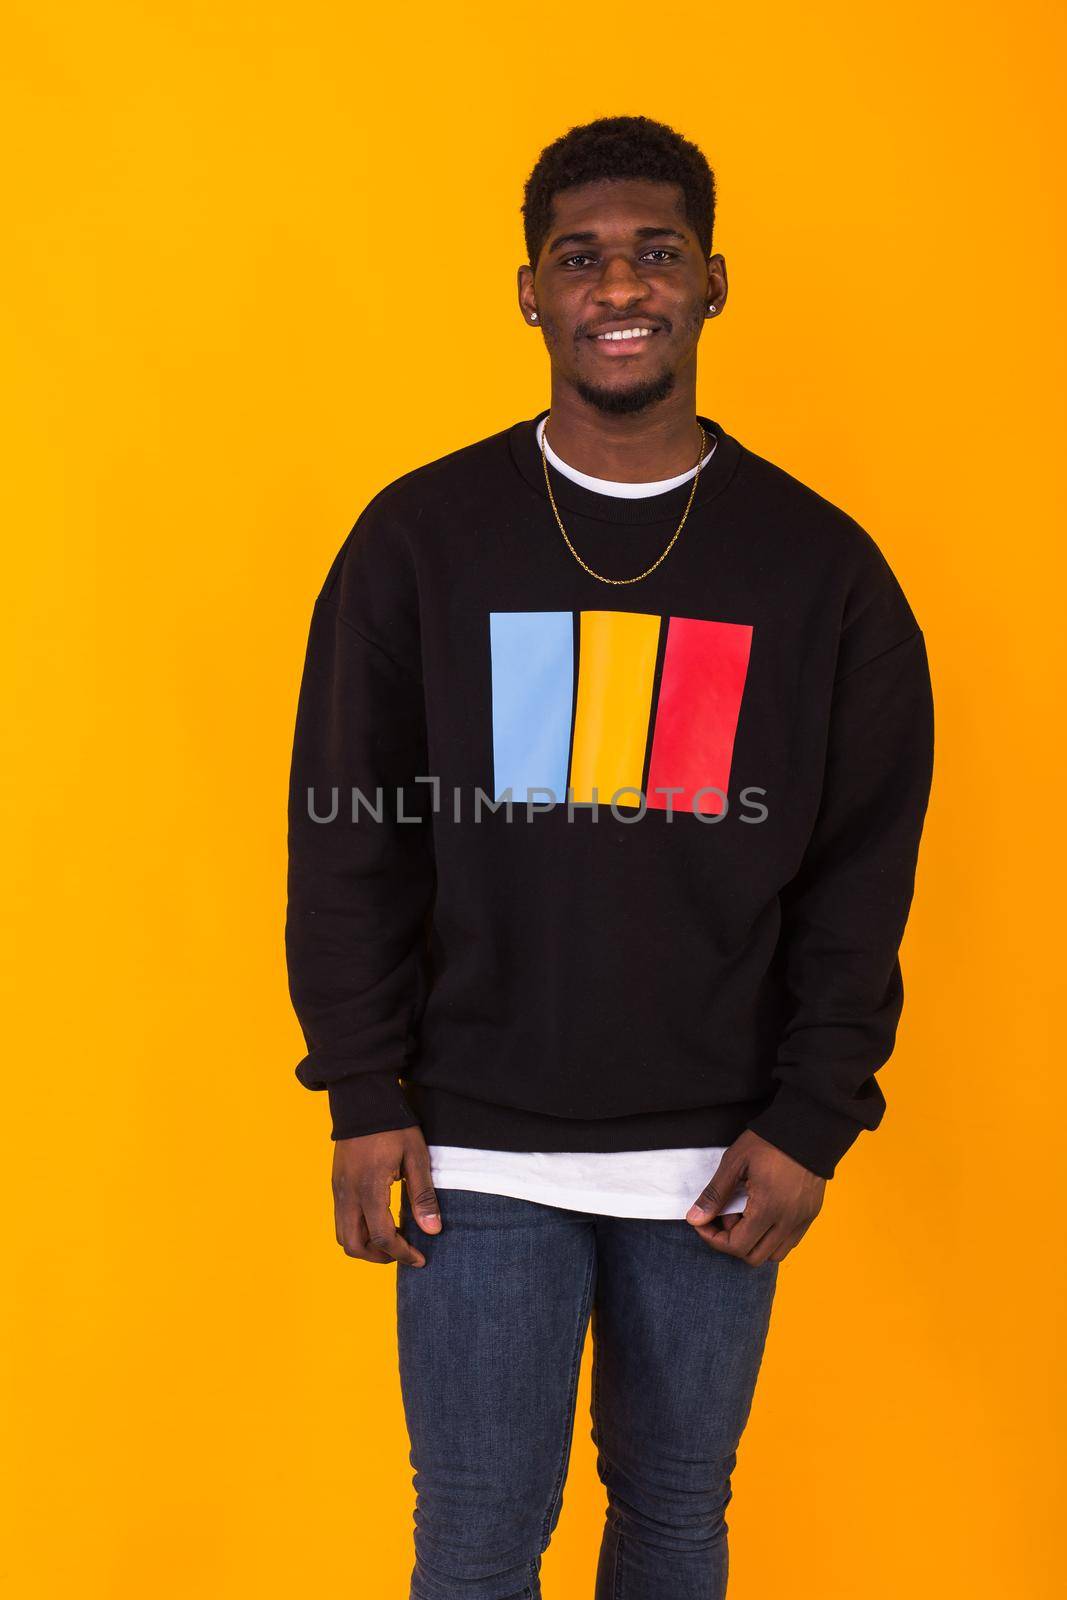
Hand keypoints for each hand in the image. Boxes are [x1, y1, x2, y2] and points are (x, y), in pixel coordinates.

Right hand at [332, 1125, 441, 1267]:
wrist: (363, 1099)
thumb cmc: (394, 1126)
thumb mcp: (416, 1158)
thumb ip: (423, 1196)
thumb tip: (432, 1230)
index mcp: (369, 1189)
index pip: (382, 1237)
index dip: (401, 1254)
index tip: (419, 1258)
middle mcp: (347, 1194)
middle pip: (353, 1245)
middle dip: (378, 1257)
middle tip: (402, 1253)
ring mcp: (338, 1189)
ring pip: (342, 1234)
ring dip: (365, 1245)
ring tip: (390, 1240)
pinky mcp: (336, 1183)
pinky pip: (340, 1218)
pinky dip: (357, 1229)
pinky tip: (378, 1219)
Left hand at [684, 1130, 824, 1265]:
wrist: (808, 1126)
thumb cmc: (769, 1141)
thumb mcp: (735, 1162)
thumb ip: (715, 1194)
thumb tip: (695, 1219)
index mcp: (768, 1207)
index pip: (737, 1246)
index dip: (713, 1239)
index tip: (704, 1223)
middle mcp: (788, 1220)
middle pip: (754, 1256)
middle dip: (732, 1242)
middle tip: (725, 1215)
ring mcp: (802, 1220)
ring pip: (774, 1254)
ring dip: (754, 1242)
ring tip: (746, 1213)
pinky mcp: (811, 1215)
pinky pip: (789, 1242)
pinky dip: (772, 1237)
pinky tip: (762, 1213)